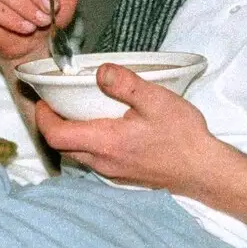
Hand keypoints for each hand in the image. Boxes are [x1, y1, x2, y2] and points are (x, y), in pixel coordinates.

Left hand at [34, 64, 221, 190]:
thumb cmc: (182, 135)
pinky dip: (89, 142)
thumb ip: (126, 84)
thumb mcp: (157, 100)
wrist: (203, 170)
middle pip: (63, 146)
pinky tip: (105, 127)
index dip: (43, 117)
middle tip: (58, 101)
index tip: (44, 99)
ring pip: (78, 154)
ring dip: (72, 134)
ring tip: (80, 110)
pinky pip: (94, 159)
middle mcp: (103, 162)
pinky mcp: (122, 176)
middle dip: (54, 124)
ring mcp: (112, 172)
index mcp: (106, 142)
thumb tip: (100, 71)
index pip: (56, 136)